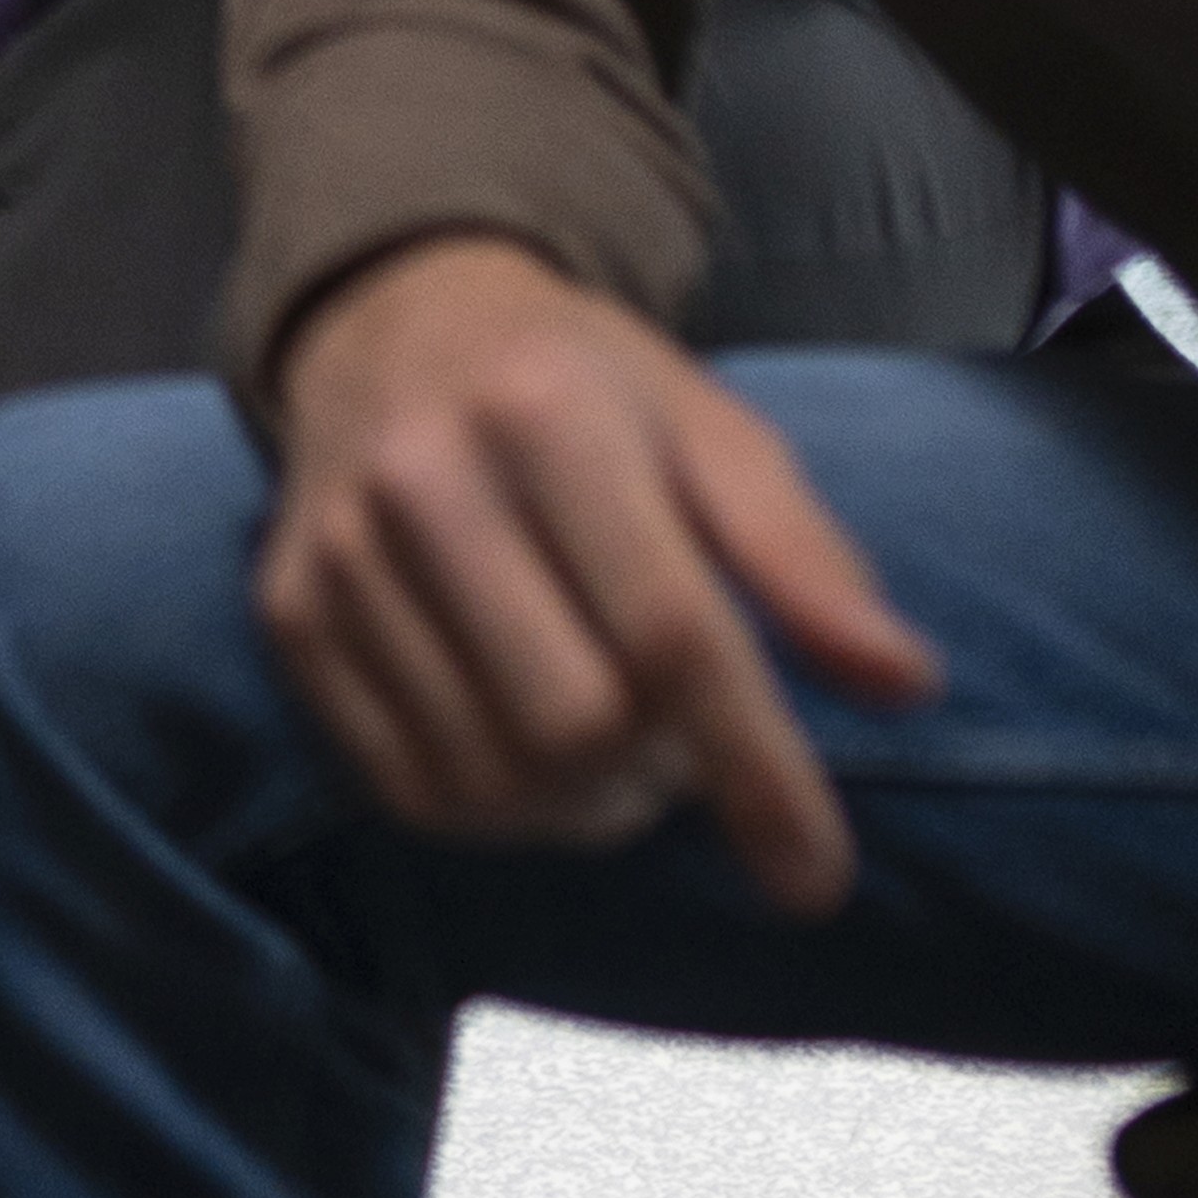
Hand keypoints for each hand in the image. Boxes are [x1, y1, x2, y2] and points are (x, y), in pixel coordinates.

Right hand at [260, 235, 940, 906]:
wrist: (392, 319)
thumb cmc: (582, 389)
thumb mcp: (711, 428)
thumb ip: (805, 557)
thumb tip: (906, 685)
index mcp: (550, 410)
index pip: (672, 632)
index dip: (759, 769)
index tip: (817, 878)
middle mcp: (424, 474)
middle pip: (575, 725)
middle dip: (661, 775)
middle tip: (683, 744)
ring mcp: (342, 549)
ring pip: (490, 777)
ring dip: (583, 804)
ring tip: (611, 738)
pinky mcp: (292, 613)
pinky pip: (408, 788)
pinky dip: (497, 808)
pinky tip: (528, 746)